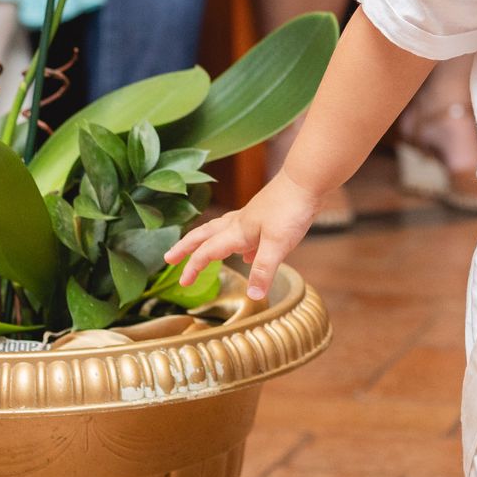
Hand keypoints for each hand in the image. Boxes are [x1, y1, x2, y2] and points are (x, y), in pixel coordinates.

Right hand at [165, 170, 318, 300]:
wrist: (307, 180)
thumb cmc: (290, 208)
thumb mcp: (277, 244)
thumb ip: (263, 270)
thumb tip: (253, 297)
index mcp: (237, 231)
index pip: (207, 251)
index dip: (193, 267)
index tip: (182, 283)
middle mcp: (240, 223)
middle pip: (204, 235)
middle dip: (185, 247)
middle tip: (169, 257)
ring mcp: (253, 217)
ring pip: (222, 231)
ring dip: (208, 242)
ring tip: (203, 253)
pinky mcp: (267, 215)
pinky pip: (244, 231)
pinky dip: (238, 243)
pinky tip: (248, 252)